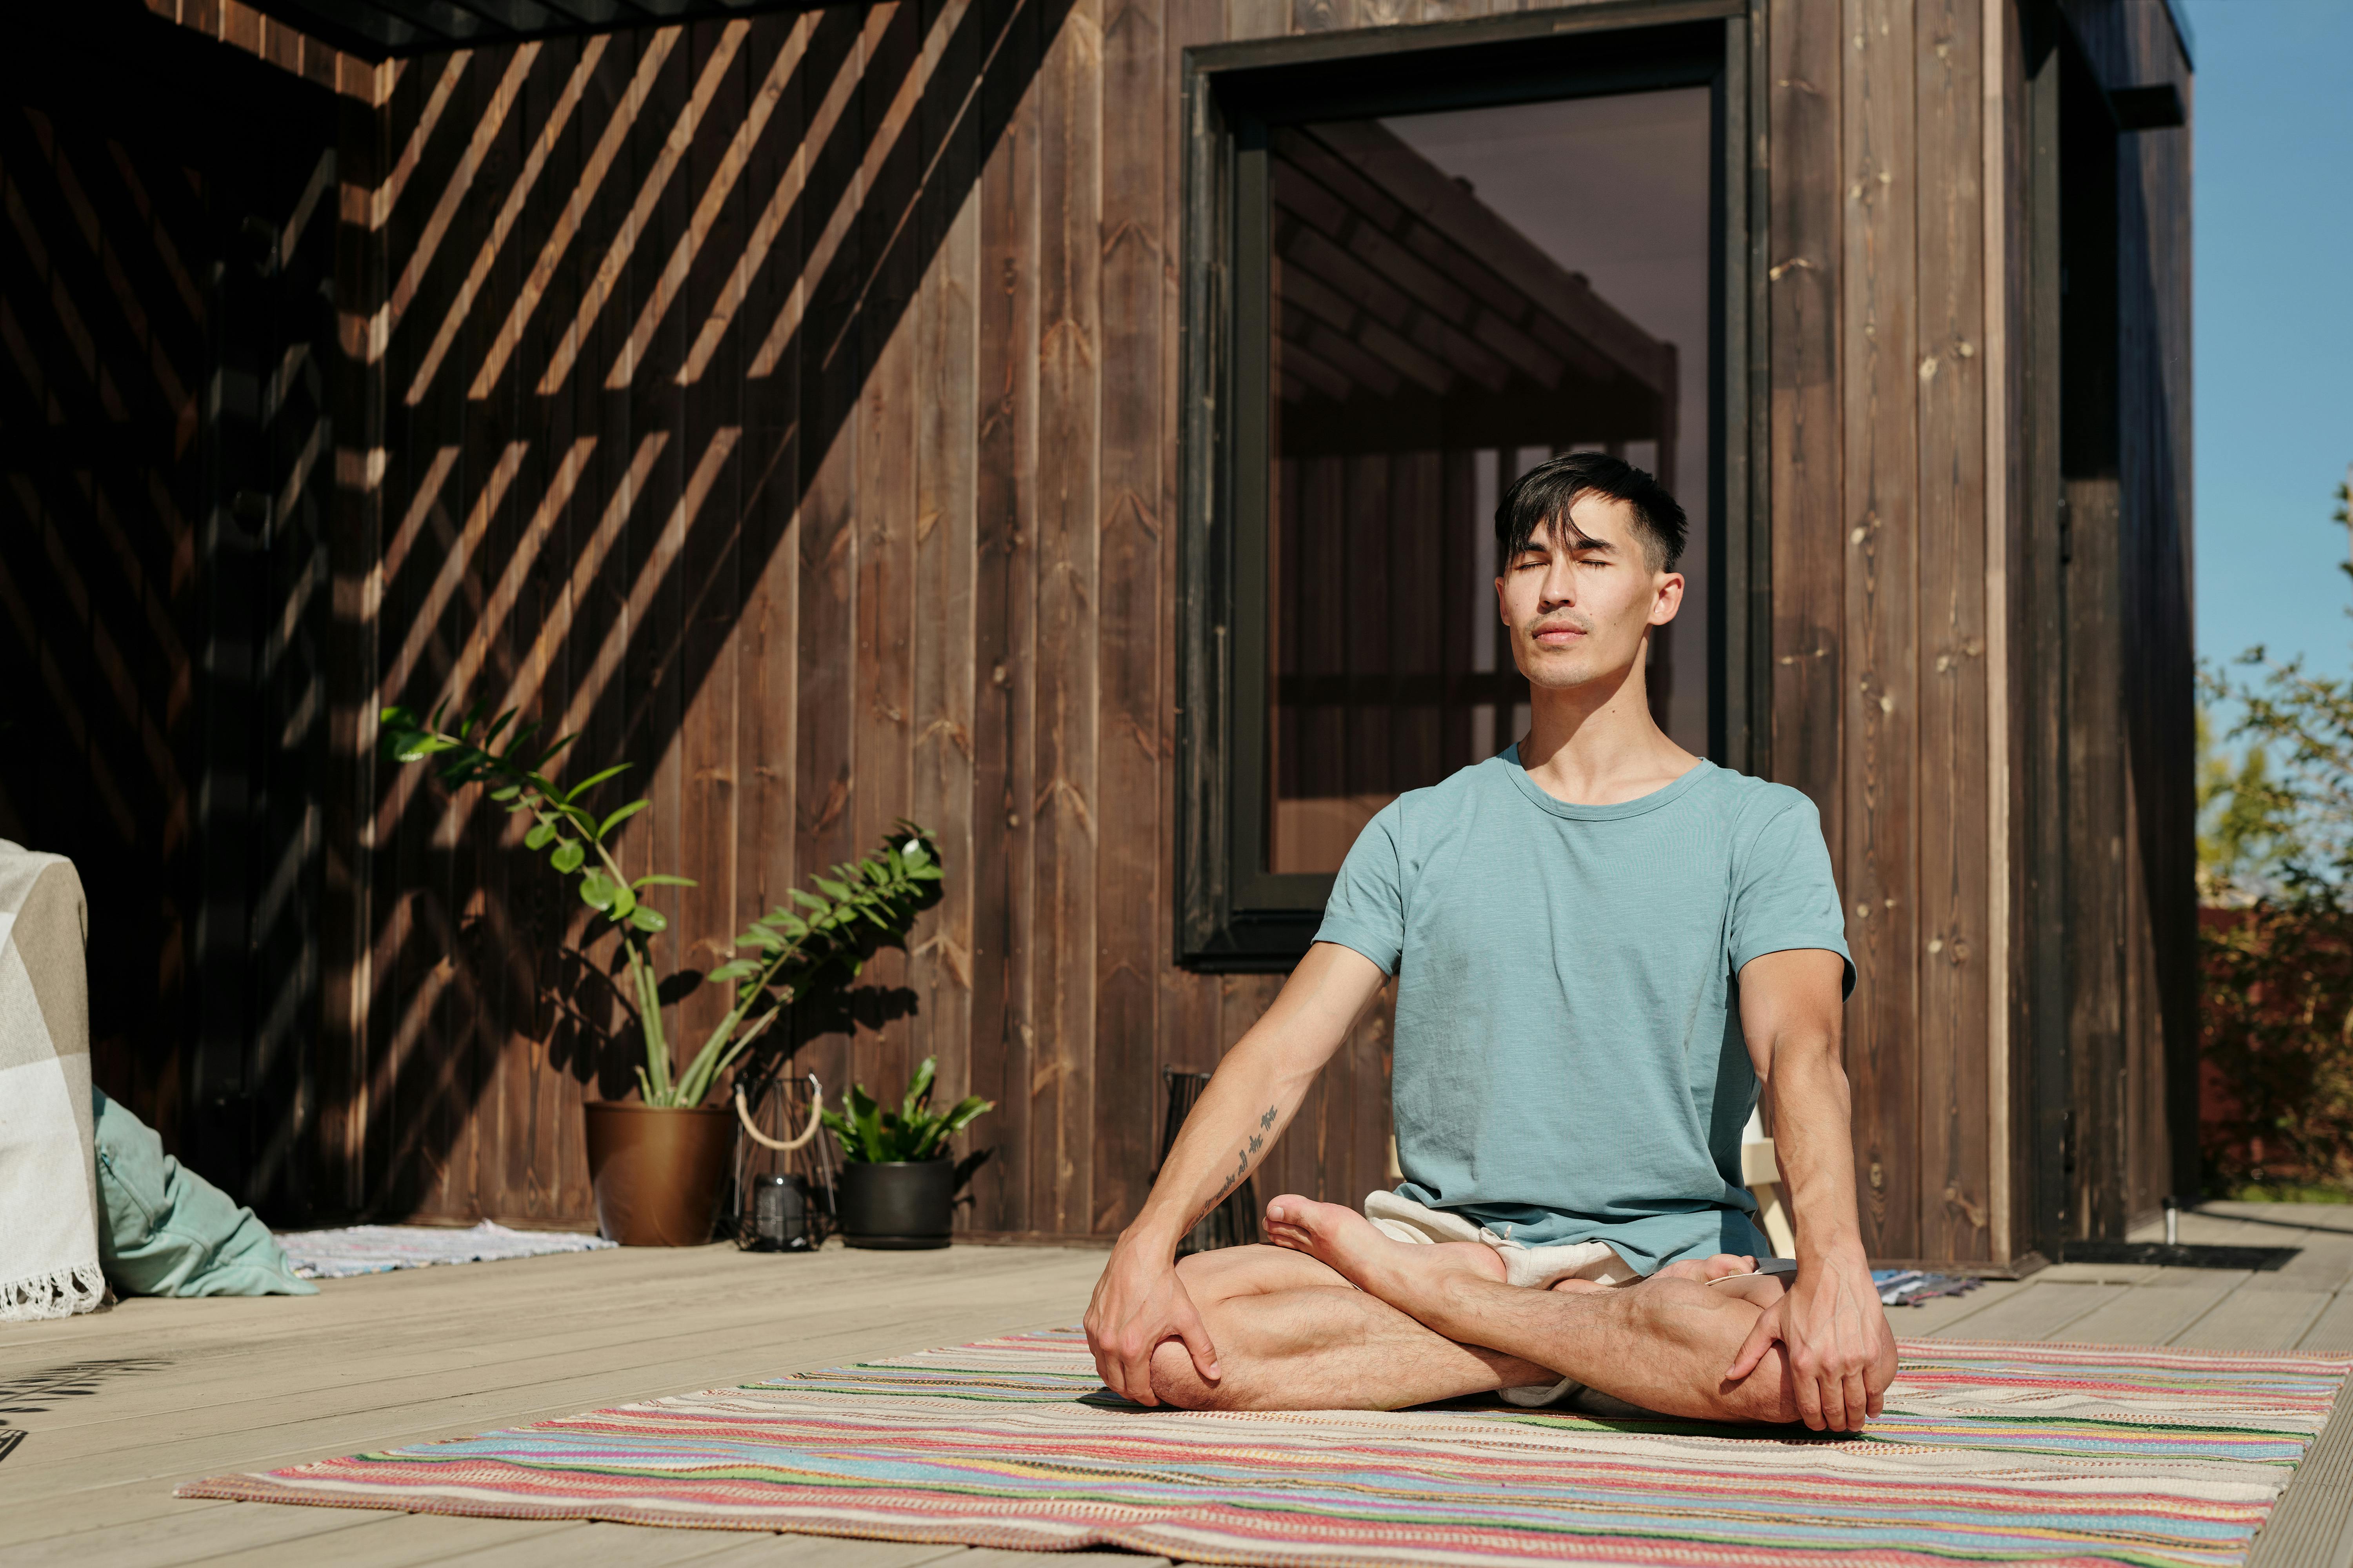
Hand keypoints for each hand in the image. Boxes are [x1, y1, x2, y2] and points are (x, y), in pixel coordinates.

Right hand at [1082, 1238, 1218, 1406]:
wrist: (1140, 1255)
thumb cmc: (1165, 1286)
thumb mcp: (1188, 1318)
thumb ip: (1202, 1350)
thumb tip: (1215, 1377)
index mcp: (1132, 1348)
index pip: (1137, 1389)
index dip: (1149, 1399)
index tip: (1158, 1397)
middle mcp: (1109, 1344)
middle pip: (1117, 1384)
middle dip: (1132, 1393)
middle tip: (1146, 1391)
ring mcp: (1096, 1332)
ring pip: (1103, 1370)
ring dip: (1117, 1378)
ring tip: (1134, 1377)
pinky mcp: (1089, 1320)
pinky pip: (1095, 1350)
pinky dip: (1106, 1359)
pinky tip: (1121, 1355)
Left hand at [1724, 1250, 1894, 1430]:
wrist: (1833, 1273)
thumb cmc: (1799, 1298)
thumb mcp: (1768, 1322)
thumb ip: (1749, 1352)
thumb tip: (1729, 1375)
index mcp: (1800, 1362)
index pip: (1808, 1408)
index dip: (1814, 1423)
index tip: (1817, 1426)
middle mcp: (1827, 1365)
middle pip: (1835, 1411)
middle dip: (1836, 1424)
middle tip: (1838, 1427)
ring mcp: (1853, 1360)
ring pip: (1857, 1404)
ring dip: (1856, 1419)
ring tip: (1854, 1422)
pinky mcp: (1873, 1353)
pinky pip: (1876, 1388)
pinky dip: (1875, 1403)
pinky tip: (1872, 1408)